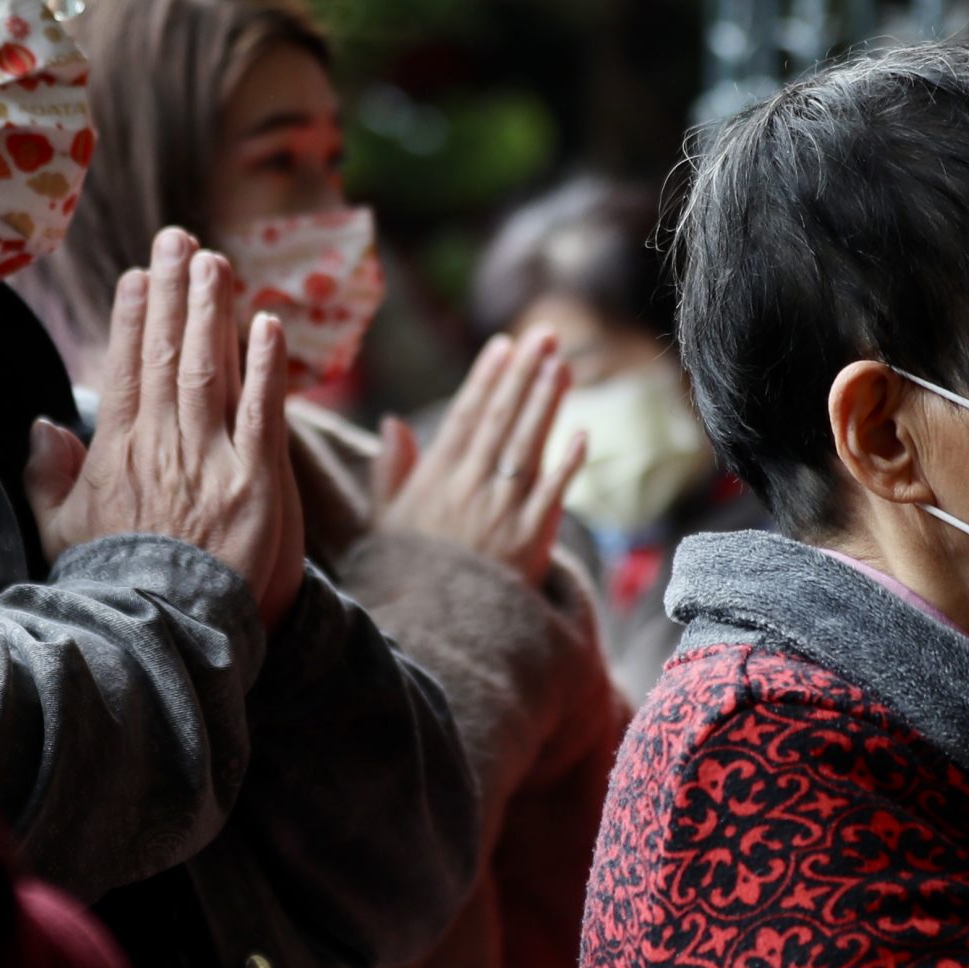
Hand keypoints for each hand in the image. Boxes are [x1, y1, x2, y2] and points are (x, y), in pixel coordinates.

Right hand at [26, 227, 304, 627]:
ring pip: (211, 368)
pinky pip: (262, 412)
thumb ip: (48, 476)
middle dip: (173, 290)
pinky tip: (269, 324)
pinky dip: (267, 366)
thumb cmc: (108, 589)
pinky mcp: (255, 484)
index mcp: (116, 452)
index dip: (134, 315)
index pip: (125, 367)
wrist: (157, 636)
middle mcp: (161, 444)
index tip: (139, 275)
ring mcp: (209, 461)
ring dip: (213, 309)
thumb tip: (43, 425)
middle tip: (179, 239)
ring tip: (216, 261)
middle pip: (168, 352)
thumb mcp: (58, 532)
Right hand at [372, 329, 586, 587]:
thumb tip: (393, 424)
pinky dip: (568, 464)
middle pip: (503, 420)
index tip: (504, 344)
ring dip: (548, 403)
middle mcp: (470, 489)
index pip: (466, 416)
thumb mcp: (385, 524)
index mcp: (435, 481)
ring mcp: (503, 513)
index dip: (487, 378)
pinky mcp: (531, 541)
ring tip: (564, 365)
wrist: (437, 632)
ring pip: (530, 446)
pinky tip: (582, 434)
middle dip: (525, 374)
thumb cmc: (410, 576)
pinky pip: (553, 495)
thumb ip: (391, 472)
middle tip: (545, 335)